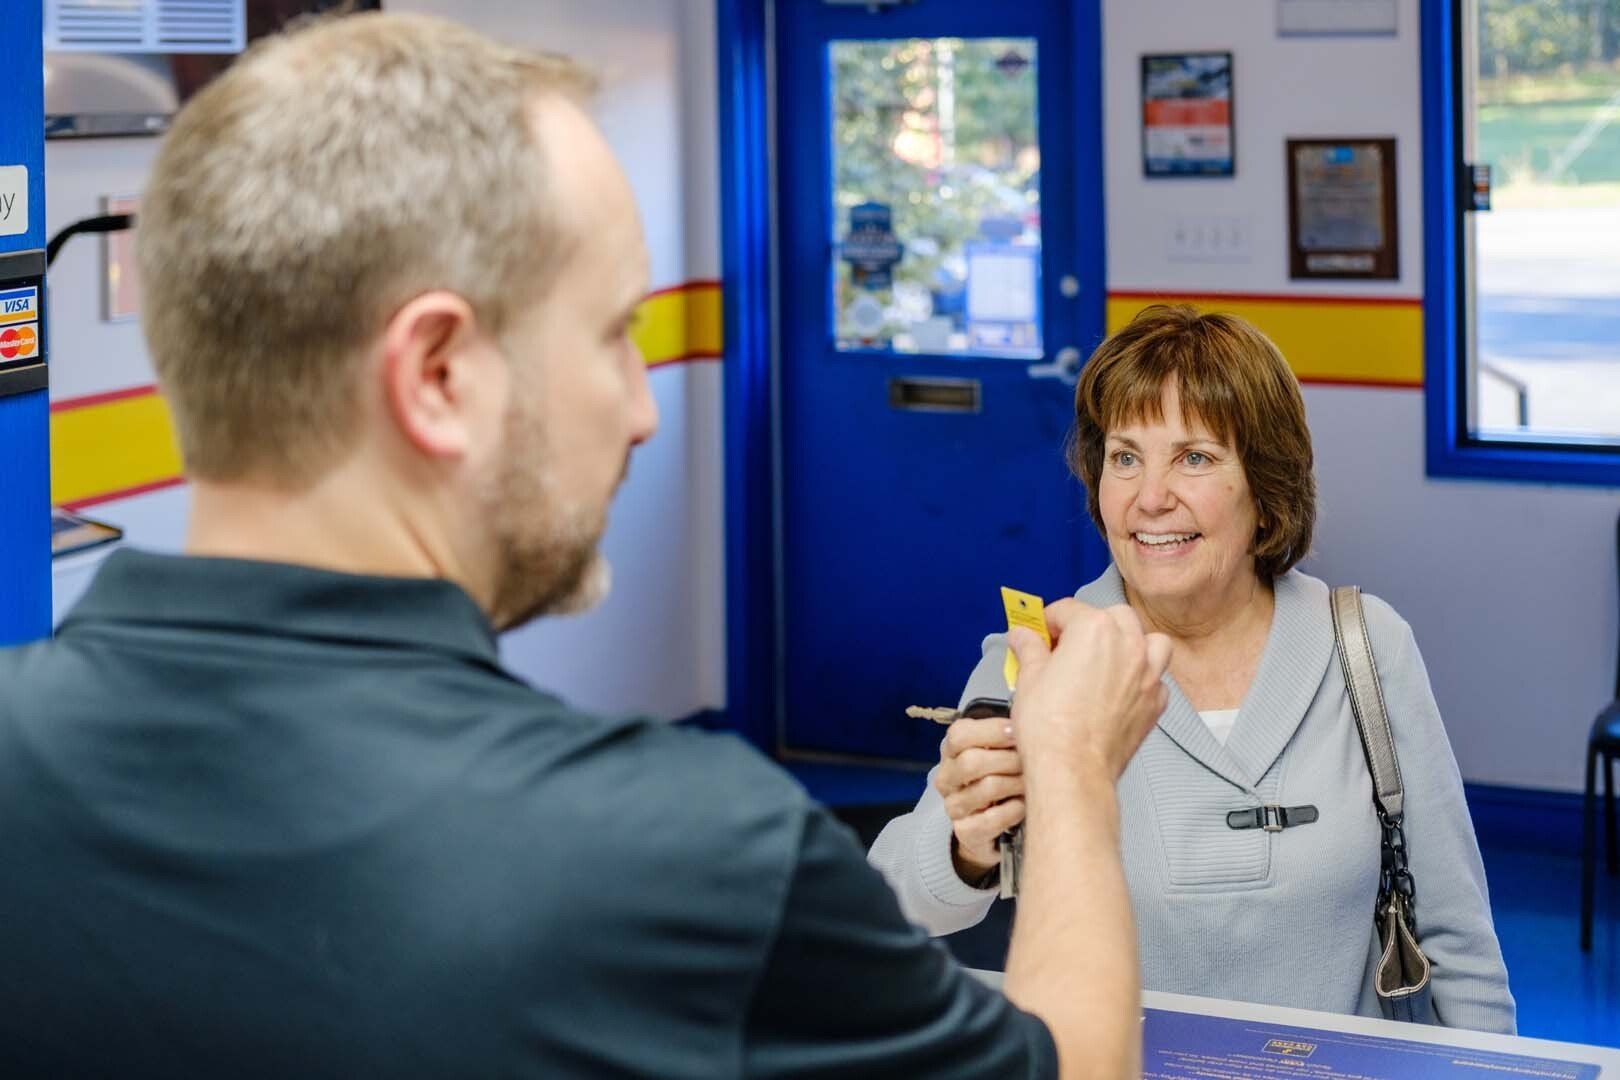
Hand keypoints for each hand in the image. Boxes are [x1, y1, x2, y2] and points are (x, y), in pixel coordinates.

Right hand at [933, 715, 1024, 883]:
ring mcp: (953, 806)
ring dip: (1016, 784)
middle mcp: (946, 778)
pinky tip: (1024, 806)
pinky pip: (992, 819)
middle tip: (1030, 762)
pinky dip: (1014, 810)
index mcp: (951, 751)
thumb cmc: (1001, 778)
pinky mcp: (964, 831)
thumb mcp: (998, 752)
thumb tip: (1033, 718)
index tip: (1018, 733)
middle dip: (1009, 760)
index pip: (959, 735)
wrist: (990, 826)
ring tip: (1032, 783)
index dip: (991, 731)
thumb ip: (1007, 734)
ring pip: (986, 788)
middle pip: (972, 762)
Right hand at [1007, 599, 1171, 783]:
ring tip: (1108, 657)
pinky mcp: (1155, 703)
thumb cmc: (1050, 727)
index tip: (1038, 633)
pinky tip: (1120, 689)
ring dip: (1130, 642)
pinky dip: (1141, 678)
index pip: (1068, 609)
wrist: (1072, 769)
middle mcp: (1128, 645)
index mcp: (1094, 630)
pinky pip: (1156, 678)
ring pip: (1149, 641)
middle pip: (1113, 616)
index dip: (1047, 620)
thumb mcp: (1027, 678)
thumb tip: (1022, 636)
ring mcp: (1148, 674)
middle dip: (1090, 625)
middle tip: (1066, 646)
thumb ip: (1028, 648)